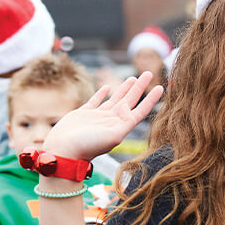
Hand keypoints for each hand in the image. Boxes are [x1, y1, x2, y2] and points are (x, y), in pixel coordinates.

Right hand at [42, 72, 163, 159]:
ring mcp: (98, 117)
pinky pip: (96, 100)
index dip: (151, 99)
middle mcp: (112, 120)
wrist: (63, 151)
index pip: (140, 110)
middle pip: (129, 100)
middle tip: (148, 73)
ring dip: (125, 88)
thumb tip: (130, 111)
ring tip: (133, 78)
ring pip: (115, 98)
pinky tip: (108, 86)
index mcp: (121, 125)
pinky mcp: (84, 114)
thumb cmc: (87, 146)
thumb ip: (124, 124)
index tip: (161, 87)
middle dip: (139, 87)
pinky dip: (102, 93)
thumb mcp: (112, 137)